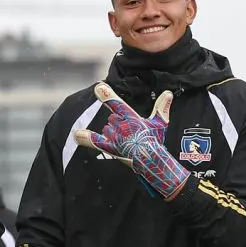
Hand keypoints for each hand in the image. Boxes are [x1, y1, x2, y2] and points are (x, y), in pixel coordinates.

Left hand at [74, 82, 189, 199]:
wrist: (150, 160)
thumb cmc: (156, 140)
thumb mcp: (160, 122)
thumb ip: (162, 107)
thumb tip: (169, 93)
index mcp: (130, 117)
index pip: (116, 103)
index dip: (106, 95)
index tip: (97, 87)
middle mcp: (119, 125)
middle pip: (112, 120)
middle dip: (119, 126)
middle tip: (132, 136)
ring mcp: (113, 136)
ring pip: (106, 130)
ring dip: (112, 134)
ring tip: (127, 142)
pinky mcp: (110, 147)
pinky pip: (95, 141)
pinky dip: (85, 138)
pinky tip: (77, 135)